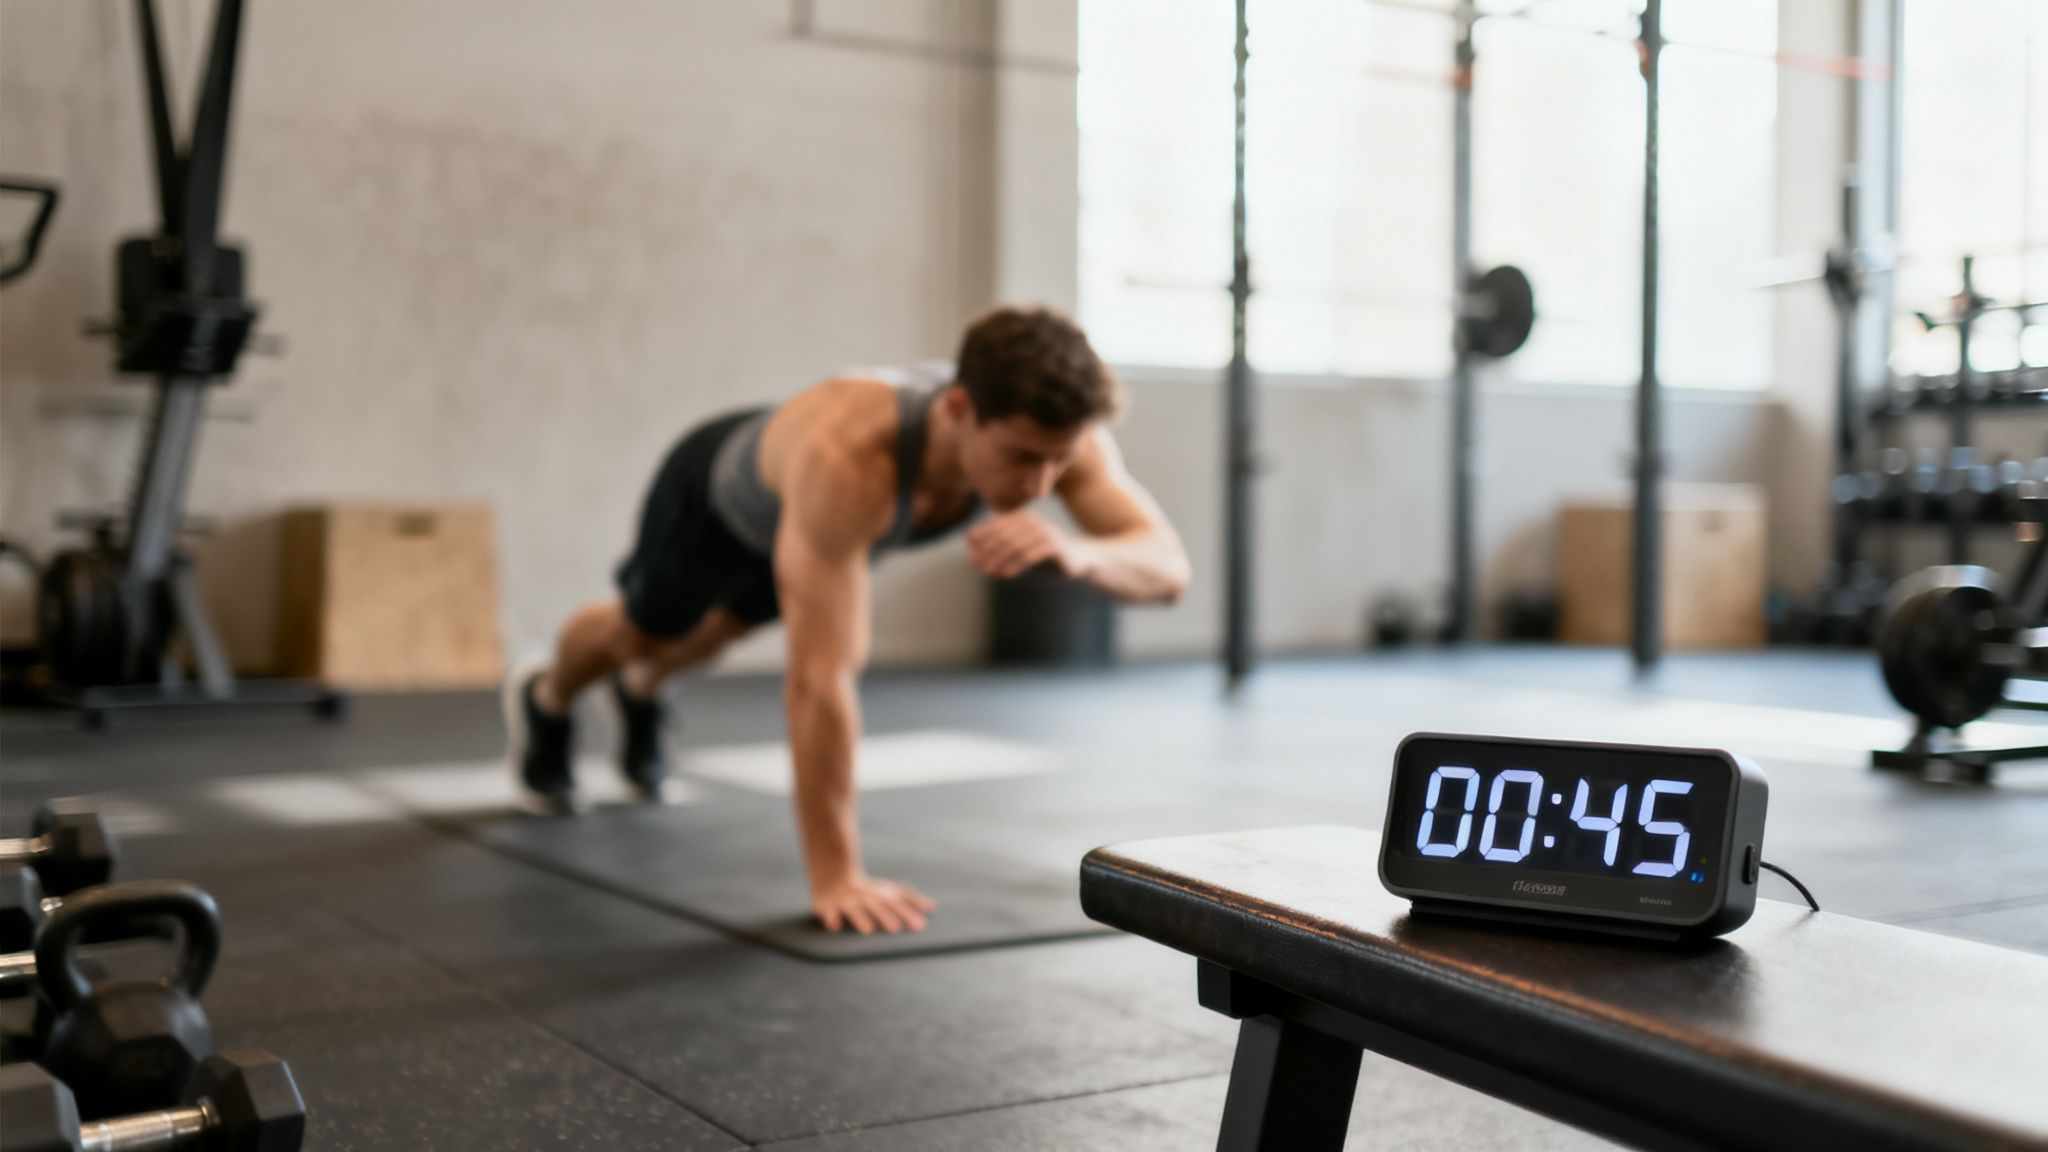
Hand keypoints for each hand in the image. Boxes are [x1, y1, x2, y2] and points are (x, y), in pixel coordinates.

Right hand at [810, 874, 935, 933]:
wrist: (834, 877)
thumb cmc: (868, 891)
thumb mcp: (889, 891)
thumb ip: (910, 898)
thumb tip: (931, 907)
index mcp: (880, 894)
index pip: (896, 903)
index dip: (908, 913)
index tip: (920, 925)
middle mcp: (865, 897)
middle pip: (876, 906)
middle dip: (885, 916)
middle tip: (896, 928)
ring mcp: (847, 901)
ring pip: (854, 909)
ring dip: (861, 918)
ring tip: (868, 930)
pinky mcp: (829, 906)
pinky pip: (830, 912)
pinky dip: (832, 918)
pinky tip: (835, 927)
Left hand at [966, 511, 1087, 579]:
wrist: (1079, 560)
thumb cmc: (1044, 556)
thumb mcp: (1021, 551)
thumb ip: (1000, 551)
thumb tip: (973, 558)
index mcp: (1021, 518)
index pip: (995, 525)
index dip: (980, 540)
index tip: (971, 558)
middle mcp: (1032, 521)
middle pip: (1003, 534)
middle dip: (987, 551)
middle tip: (977, 567)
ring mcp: (1044, 532)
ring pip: (1015, 544)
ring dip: (998, 559)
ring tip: (988, 572)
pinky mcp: (1054, 546)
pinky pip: (1031, 554)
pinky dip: (1016, 564)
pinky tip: (1005, 575)